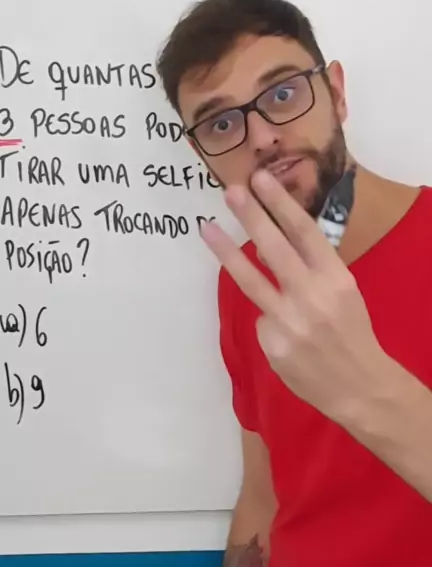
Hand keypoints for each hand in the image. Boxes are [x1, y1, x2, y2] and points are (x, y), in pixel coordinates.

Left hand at [201, 169, 388, 423]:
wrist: (358, 387)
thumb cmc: (351, 332)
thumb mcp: (342, 293)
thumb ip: (311, 269)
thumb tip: (267, 243)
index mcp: (336, 278)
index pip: (305, 232)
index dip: (281, 203)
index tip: (261, 179)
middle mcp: (312, 296)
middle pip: (275, 248)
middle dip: (251, 216)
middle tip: (231, 191)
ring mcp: (290, 322)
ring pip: (250, 280)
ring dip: (226, 251)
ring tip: (207, 227)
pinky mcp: (272, 345)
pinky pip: (261, 320)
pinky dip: (268, 320)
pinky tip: (287, 334)